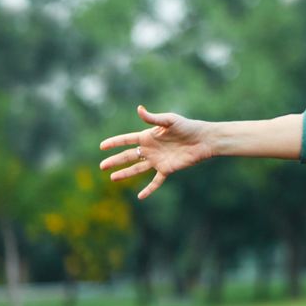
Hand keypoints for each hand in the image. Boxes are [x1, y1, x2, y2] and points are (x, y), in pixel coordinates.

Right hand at [99, 105, 213, 199]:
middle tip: (102, 166)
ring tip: (112, 178)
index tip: (102, 146)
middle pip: (128, 156)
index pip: (127, 140)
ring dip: (125, 174)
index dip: (114, 143)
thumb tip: (139, 109)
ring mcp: (158, 160)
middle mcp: (151, 149)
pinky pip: (156, 181)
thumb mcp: (169, 120)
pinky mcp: (167, 169)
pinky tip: (140, 197)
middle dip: (115, 161)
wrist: (203, 140)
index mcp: (148, 137)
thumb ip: (153, 118)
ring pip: (137, 169)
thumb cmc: (187, 127)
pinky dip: (149, 189)